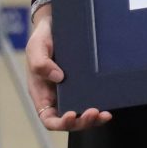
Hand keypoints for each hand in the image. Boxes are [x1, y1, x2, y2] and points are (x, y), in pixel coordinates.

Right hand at [25, 11, 110, 131]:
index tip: (71, 115)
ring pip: (82, 114)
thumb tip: (58, 77)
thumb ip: (40, 63)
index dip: (60, 123)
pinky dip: (101, 106)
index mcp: (42, 94)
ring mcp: (72, 92)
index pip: (49, 118)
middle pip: (69, 121)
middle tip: (94, 112)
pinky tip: (110, 105)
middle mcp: (57, 97)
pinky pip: (92, 100)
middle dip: (81, 121)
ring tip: (105, 114)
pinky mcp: (84, 84)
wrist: (56, 24)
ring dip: (94, 119)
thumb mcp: (36, 48)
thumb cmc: (42, 38)